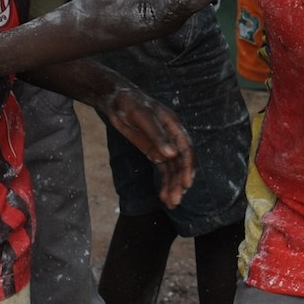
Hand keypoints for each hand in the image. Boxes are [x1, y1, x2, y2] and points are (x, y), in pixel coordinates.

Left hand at [100, 84, 194, 208]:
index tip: (186, 184)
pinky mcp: (154, 151)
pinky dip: (164, 182)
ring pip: (173, 169)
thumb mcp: (143, 117)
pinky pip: (163, 169)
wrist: (115, 99)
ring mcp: (164, 145)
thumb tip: (172, 154)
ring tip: (171, 204)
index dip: (188, 167)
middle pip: (181, 164)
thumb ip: (158, 136)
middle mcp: (173, 138)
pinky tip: (163, 196)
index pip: (186, 150)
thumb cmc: (130, 103)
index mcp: (174, 127)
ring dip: (173, 186)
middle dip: (179, 182)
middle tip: (175, 201)